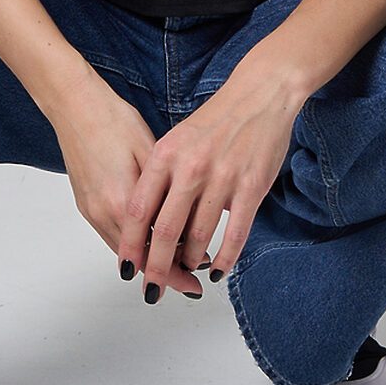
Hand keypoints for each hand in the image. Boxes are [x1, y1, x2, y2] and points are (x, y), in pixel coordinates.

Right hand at [50, 72, 202, 296]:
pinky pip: (111, 234)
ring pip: (122, 249)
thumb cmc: (114, 120)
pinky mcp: (84, 203)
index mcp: (124, 202)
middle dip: (165, 273)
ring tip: (175, 262)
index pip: (153, 253)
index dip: (176, 272)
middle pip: (136, 260)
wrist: (74, 105)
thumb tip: (188, 221)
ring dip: (148, 260)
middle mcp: (103, 212)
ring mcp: (90, 209)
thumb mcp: (151, 153)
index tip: (196, 283)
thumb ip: (166, 192)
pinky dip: (132, 244)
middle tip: (191, 282)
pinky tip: (151, 238)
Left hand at [116, 56, 305, 301]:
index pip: (138, 209)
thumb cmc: (213, 121)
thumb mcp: (174, 141)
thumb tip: (144, 222)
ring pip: (199, 237)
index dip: (130, 244)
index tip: (126, 267)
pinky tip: (218, 270)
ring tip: (187, 273)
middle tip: (152, 288)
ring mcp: (222, 178)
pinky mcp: (251, 187)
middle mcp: (190, 168)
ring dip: (190, 262)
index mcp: (165, 155)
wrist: (258, 96)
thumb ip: (159, 178)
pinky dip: (224, 258)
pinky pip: (235, 234)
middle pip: (164, 231)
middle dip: (156, 266)